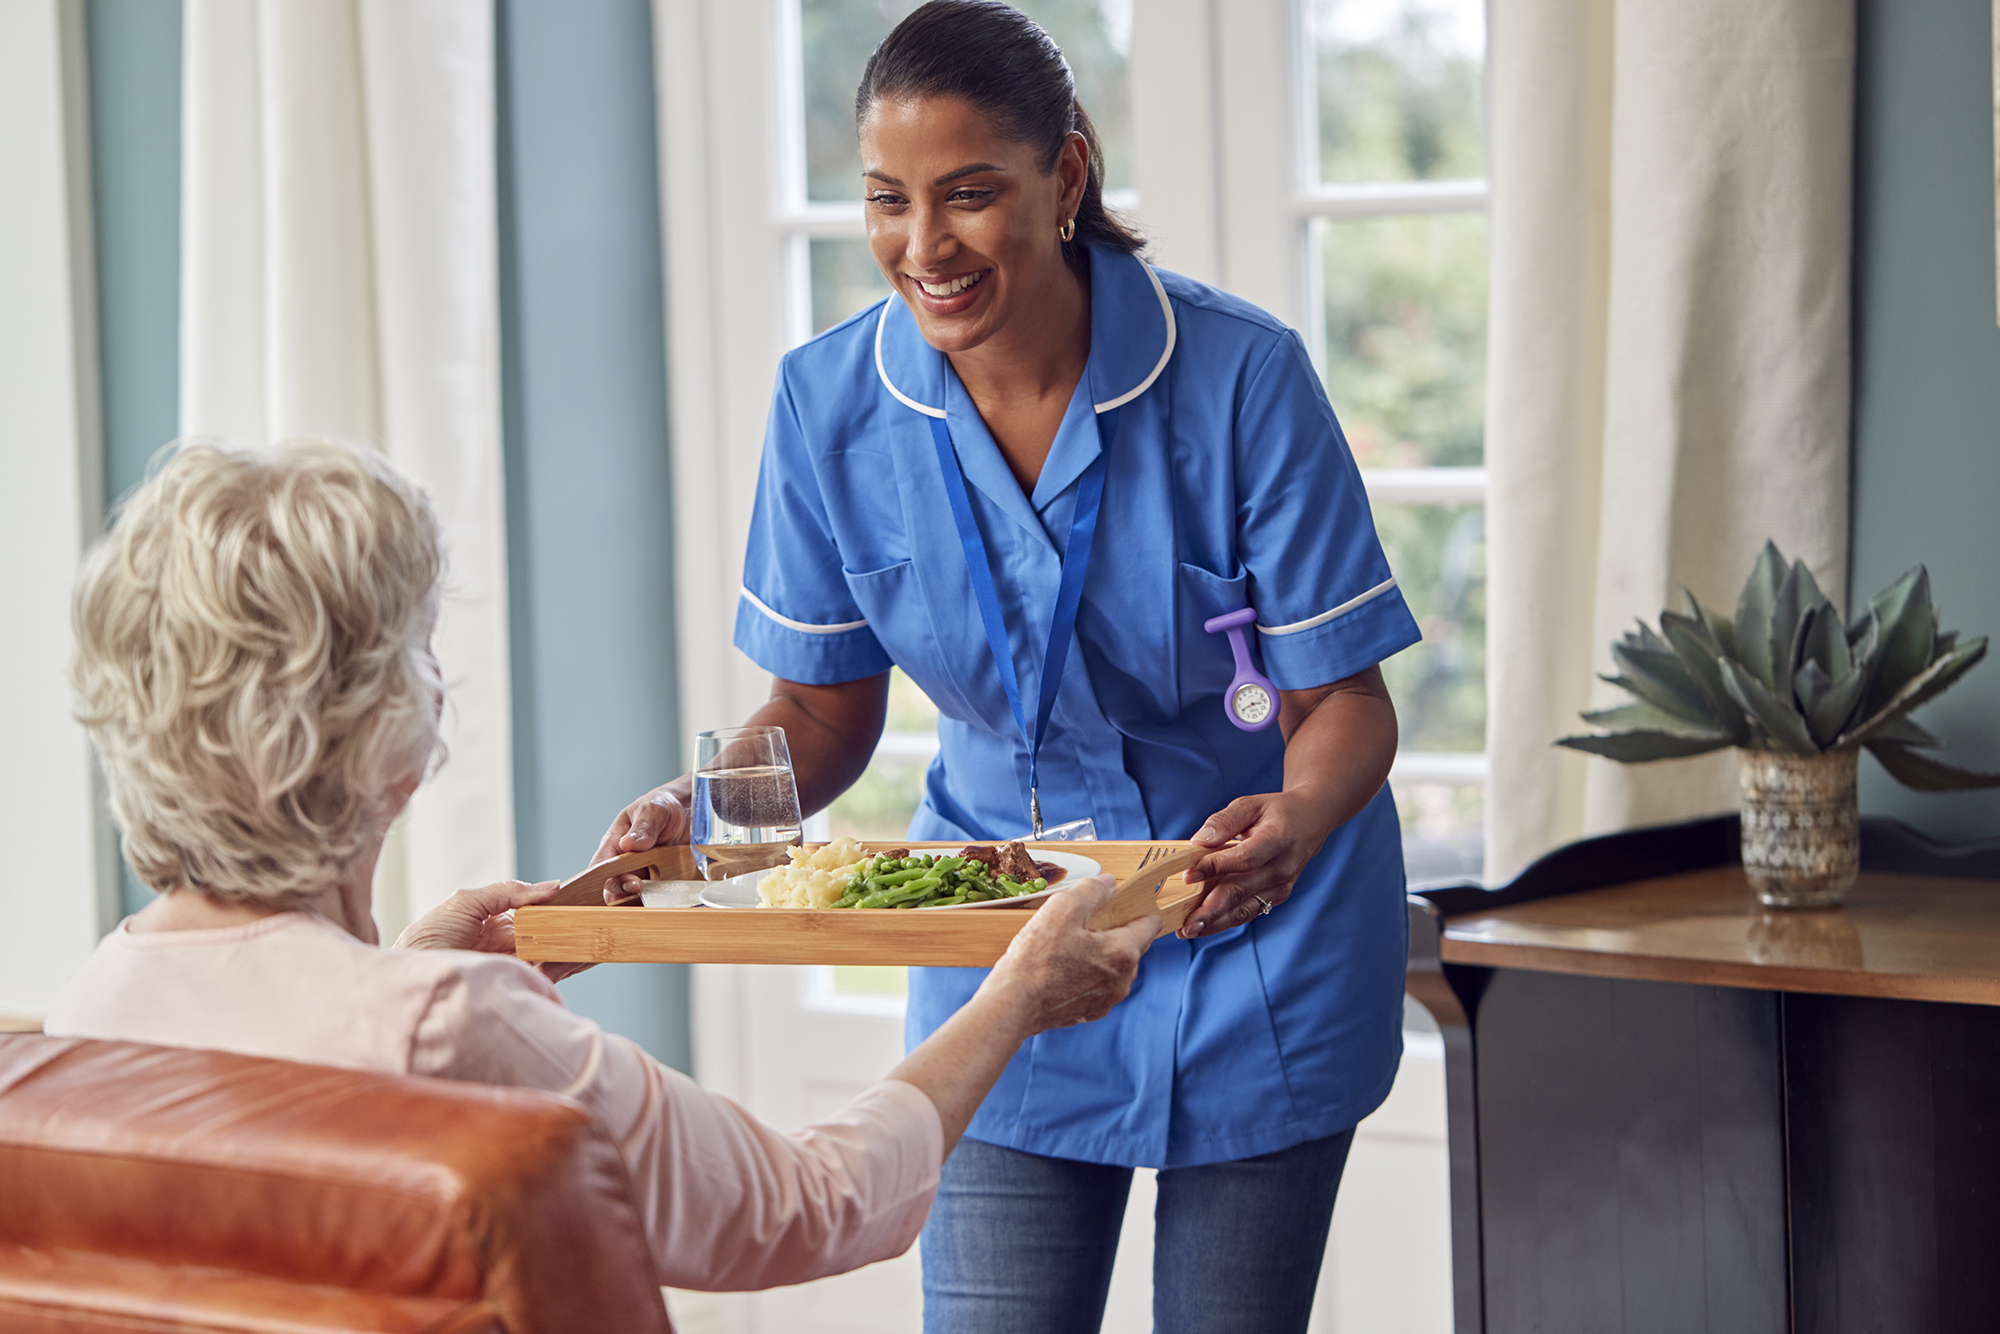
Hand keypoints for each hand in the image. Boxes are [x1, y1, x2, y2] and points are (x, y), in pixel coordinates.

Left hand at [393, 879, 592, 982]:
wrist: (413, 977)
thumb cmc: (427, 939)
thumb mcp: (466, 902)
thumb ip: (509, 891)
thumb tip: (551, 886)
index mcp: (494, 922)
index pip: (534, 911)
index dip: (555, 905)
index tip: (578, 897)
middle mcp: (506, 944)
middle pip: (547, 932)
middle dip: (568, 924)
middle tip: (592, 916)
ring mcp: (512, 966)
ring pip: (551, 953)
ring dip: (570, 944)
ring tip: (590, 934)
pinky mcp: (514, 985)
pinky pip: (546, 974)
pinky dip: (564, 964)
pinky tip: (577, 953)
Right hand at [592, 783, 690, 902]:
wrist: (686, 810)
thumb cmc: (660, 807)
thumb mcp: (652, 810)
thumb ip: (642, 827)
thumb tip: (628, 844)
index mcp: (614, 844)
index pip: (601, 867)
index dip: (609, 879)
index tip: (630, 882)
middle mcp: (625, 862)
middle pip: (614, 887)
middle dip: (624, 892)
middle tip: (641, 887)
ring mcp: (643, 873)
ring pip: (633, 895)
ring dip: (642, 898)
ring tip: (654, 895)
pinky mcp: (660, 880)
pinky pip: (655, 895)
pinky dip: (660, 898)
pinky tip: (667, 897)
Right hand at [981, 874, 1156, 1034]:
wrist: (1012, 1004)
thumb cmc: (1035, 959)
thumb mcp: (1063, 908)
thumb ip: (1092, 890)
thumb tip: (1109, 883)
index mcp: (1123, 952)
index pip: (1150, 924)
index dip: (1138, 908)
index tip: (1122, 902)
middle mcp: (1122, 980)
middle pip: (1133, 945)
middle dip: (1116, 931)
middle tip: (1086, 922)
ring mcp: (1106, 1000)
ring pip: (1115, 967)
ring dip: (1101, 954)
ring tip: (1069, 945)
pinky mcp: (1089, 1012)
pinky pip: (1097, 985)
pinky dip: (1087, 974)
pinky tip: (1062, 966)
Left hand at [1178, 792, 1332, 938]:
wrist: (1311, 822)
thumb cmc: (1276, 812)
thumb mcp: (1250, 804)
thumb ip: (1224, 821)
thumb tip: (1198, 842)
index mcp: (1278, 838)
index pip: (1244, 858)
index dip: (1214, 868)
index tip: (1187, 876)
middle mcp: (1282, 868)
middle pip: (1241, 892)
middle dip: (1211, 911)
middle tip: (1185, 925)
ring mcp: (1282, 886)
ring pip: (1244, 909)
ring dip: (1214, 923)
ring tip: (1188, 931)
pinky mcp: (1277, 896)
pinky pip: (1248, 911)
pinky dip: (1224, 920)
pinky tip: (1203, 925)